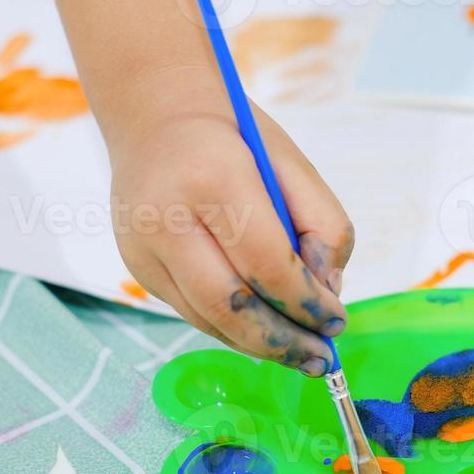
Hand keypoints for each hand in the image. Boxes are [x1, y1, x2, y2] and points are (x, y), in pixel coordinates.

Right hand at [108, 97, 354, 375]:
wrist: (154, 114)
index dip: (306, 303)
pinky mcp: (136, 267)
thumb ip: (324, 224)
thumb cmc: (234, 136)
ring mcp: (142, 247)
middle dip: (281, 342)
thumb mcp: (292, 162)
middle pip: (229, 305)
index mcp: (212, 178)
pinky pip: (191, 312)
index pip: (266, 263)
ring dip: (258, 344)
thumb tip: (326, 294)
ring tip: (300, 353)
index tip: (336, 321)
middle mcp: (166, 217)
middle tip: (320, 359)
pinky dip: (232, 329)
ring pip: (207, 319)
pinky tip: (264, 332)